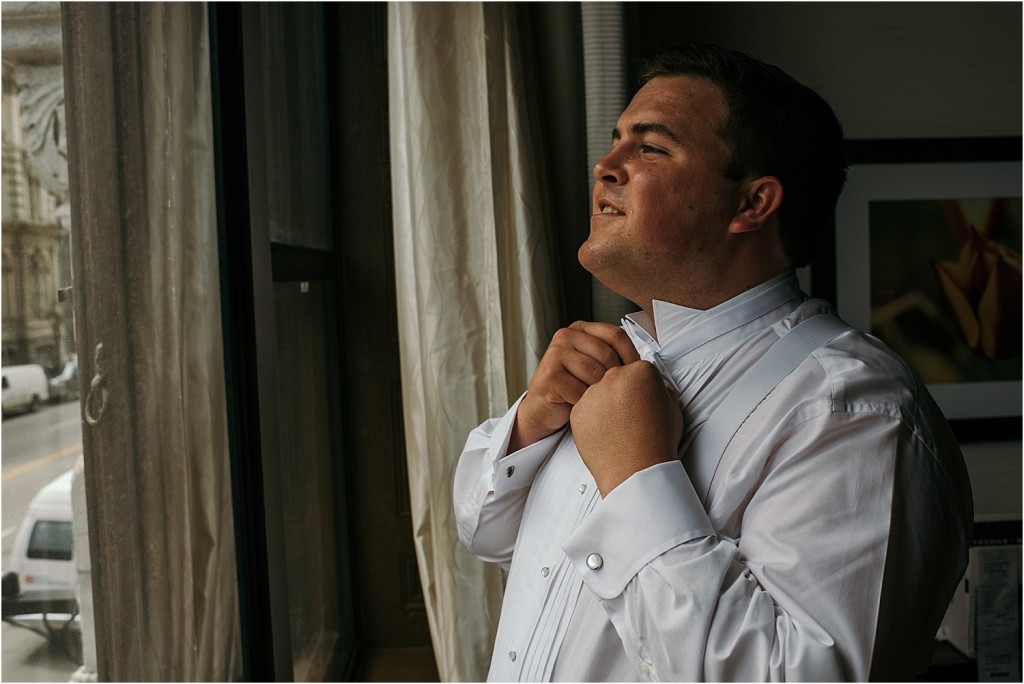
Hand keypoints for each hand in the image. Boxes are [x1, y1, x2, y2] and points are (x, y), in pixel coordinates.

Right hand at [510, 321, 639, 451]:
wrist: (543, 409)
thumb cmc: (574, 388)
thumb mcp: (594, 365)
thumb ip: (612, 356)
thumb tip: (645, 363)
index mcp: (580, 329)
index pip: (615, 334)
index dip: (631, 355)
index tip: (637, 374)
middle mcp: (565, 336)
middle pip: (606, 354)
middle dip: (615, 378)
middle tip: (615, 393)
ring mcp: (554, 354)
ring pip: (595, 373)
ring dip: (600, 392)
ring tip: (597, 400)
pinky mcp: (549, 376)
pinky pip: (581, 391)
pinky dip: (586, 403)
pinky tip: (582, 406)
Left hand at [570, 360, 682, 495]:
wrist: (637, 471)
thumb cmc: (657, 443)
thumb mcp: (672, 408)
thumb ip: (660, 390)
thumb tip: (655, 388)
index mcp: (640, 371)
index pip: (638, 369)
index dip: (642, 387)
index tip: (643, 399)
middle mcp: (614, 377)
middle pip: (617, 378)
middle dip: (623, 393)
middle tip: (631, 415)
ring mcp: (593, 393)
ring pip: (598, 394)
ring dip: (606, 406)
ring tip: (620, 428)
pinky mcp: (578, 411)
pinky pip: (585, 410)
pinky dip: (593, 420)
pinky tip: (607, 434)